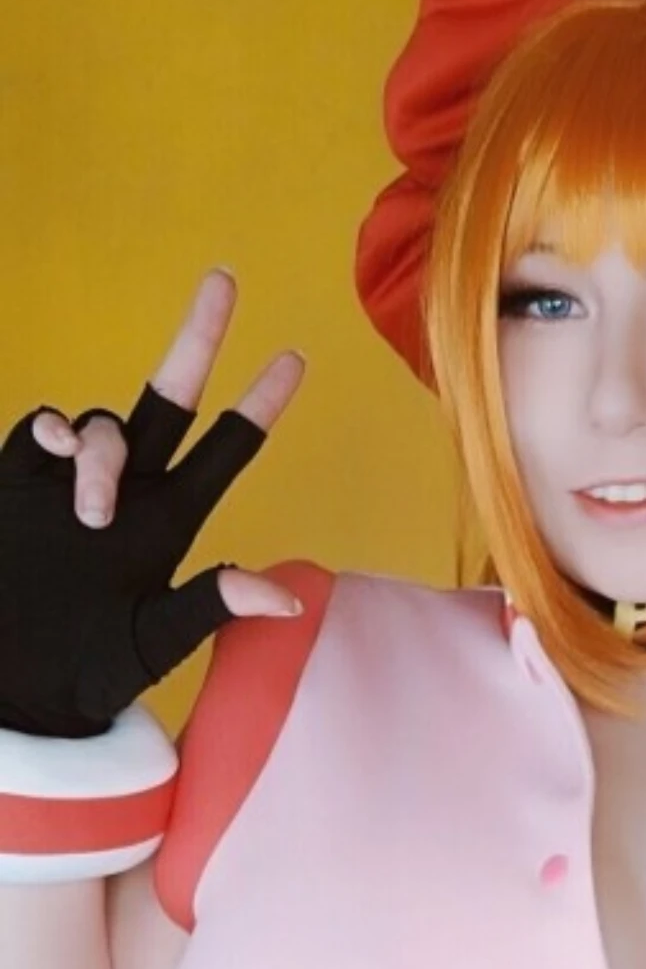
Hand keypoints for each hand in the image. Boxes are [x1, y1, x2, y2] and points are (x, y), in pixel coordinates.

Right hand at [0, 269, 304, 738]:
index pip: (225, 451)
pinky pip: (42, 429)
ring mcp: (73, 483)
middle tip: (224, 281)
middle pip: (169, 399)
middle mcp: (130, 491)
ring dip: (106, 452)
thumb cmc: (89, 670)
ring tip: (92, 513)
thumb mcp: (154, 641)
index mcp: (171, 523)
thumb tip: (284, 597)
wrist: (13, 688)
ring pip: (105, 423)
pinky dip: (53, 429)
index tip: (294, 360)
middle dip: (197, 341)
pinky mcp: (20, 483)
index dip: (257, 407)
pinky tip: (57, 448)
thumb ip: (210, 607)